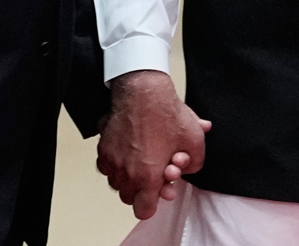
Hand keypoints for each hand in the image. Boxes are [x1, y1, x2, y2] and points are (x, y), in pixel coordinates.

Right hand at [96, 70, 210, 220]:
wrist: (142, 88)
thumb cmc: (166, 112)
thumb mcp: (194, 140)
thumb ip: (194, 163)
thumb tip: (187, 167)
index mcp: (147, 177)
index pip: (143, 210)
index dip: (153, 203)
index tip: (159, 191)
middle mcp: (125, 172)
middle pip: (129, 197)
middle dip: (142, 189)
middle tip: (154, 173)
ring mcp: (111, 159)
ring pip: (116, 181)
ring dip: (129, 176)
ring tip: (142, 160)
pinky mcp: (103, 146)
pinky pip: (106, 165)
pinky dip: (116, 163)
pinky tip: (129, 150)